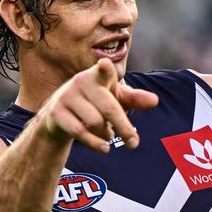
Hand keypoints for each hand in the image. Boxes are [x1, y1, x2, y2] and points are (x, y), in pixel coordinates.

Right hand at [38, 58, 158, 151]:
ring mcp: (67, 96)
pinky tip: (104, 147)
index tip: (105, 64)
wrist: (59, 115)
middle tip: (134, 143)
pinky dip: (95, 143)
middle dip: (124, 127)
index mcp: (98, 75)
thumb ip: (135, 99)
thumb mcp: (116, 98)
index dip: (105, 68)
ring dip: (107, 134)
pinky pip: (80, 132)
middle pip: (109, 108)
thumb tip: (155, 100)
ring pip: (95, 122)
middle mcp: (81, 82)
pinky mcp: (56, 112)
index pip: (104, 71)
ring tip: (109, 135)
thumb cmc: (95, 102)